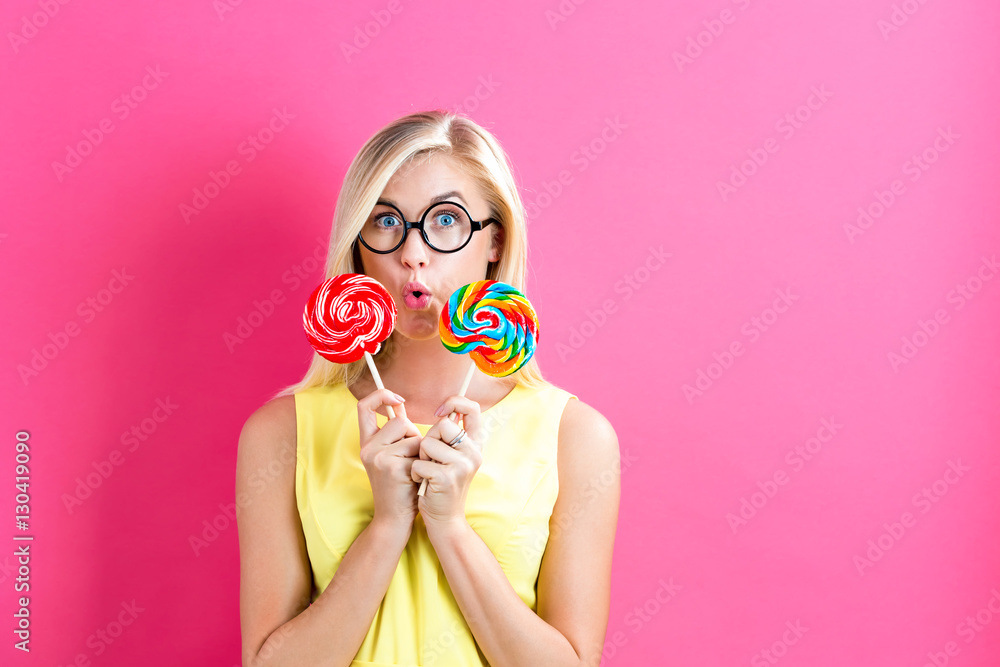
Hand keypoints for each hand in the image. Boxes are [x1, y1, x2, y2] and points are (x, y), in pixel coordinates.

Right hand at [357, 388, 420, 533]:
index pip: (364, 406)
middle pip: (399, 421)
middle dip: (413, 434)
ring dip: (420, 448)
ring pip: (411, 434)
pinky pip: (418, 450)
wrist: (394, 518)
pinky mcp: (392, 466)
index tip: (398, 398)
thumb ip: (395, 431)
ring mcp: (378, 457)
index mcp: (367, 443)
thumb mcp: (392, 455)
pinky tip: (416, 477)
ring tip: (414, 467)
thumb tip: (399, 404)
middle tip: (412, 456)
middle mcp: (368, 448)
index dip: (380, 395)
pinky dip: (423, 461)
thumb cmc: (399, 485)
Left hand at [411, 396, 484, 529]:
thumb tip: (440, 411)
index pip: (472, 408)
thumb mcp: (451, 457)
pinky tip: (423, 484)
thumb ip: (448, 436)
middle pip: (442, 425)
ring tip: (427, 472)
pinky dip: (416, 474)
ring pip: (427, 443)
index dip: (454, 402)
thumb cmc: (442, 484)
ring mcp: (462, 465)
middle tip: (431, 459)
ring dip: (420, 458)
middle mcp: (474, 452)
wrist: (445, 519)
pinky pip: (419, 463)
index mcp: (476, 444)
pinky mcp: (447, 477)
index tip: (438, 412)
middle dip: (428, 440)